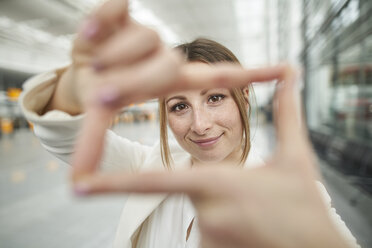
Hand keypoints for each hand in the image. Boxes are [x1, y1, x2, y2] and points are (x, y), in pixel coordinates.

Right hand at [67, 1, 286, 179]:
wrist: (80, 66)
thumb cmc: (101, 93)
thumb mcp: (101, 115)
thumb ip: (92, 144)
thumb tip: (76, 180)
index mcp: (170, 80)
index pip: (216, 77)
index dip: (251, 74)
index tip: (285, 69)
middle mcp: (162, 56)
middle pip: (168, 67)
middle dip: (135, 81)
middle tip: (107, 95)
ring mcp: (142, 35)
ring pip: (143, 40)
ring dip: (114, 58)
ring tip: (95, 66)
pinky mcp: (117, 15)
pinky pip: (116, 6)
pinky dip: (102, 20)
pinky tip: (90, 34)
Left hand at [73, 67, 350, 247]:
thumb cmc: (305, 206)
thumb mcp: (296, 158)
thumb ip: (286, 114)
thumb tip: (291, 76)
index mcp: (219, 183)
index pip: (156, 180)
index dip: (114, 182)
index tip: (80, 184)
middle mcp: (206, 213)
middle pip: (194, 190)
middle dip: (219, 188)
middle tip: (256, 200)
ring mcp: (207, 238)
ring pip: (202, 212)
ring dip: (225, 208)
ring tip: (258, 216)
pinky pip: (208, 230)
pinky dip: (225, 225)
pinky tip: (251, 228)